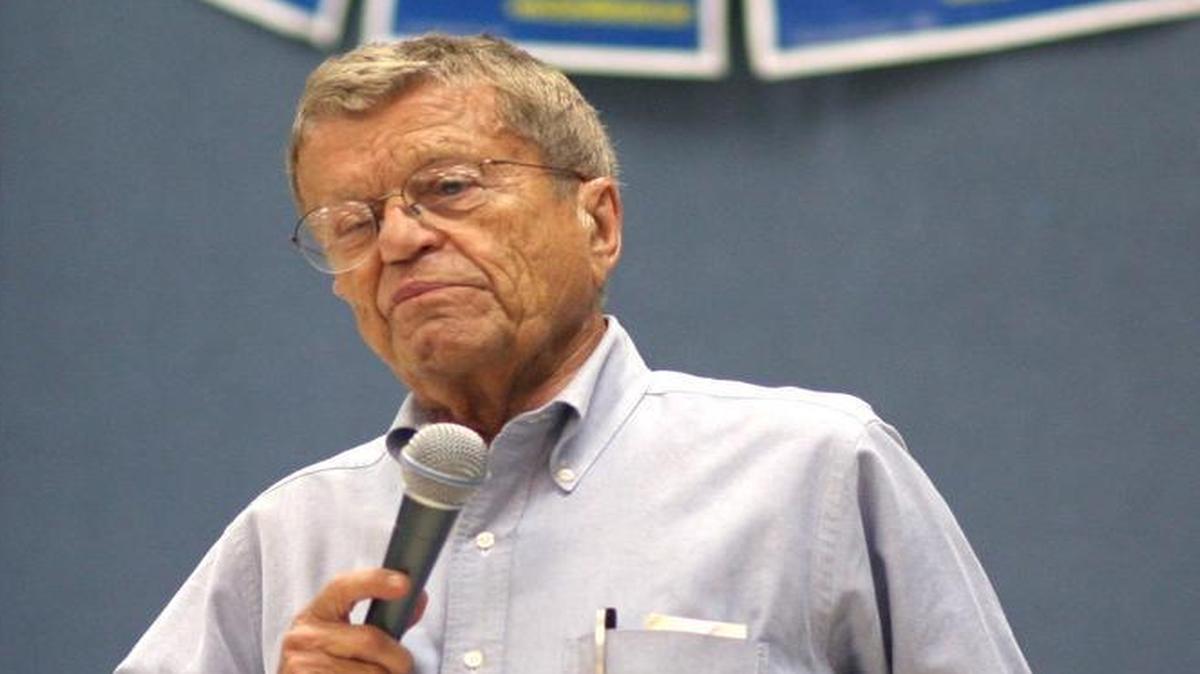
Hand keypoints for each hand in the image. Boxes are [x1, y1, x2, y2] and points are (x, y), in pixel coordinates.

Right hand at [279, 568, 427, 672]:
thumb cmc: (330, 664)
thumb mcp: (346, 636)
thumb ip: (382, 620)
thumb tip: (417, 599)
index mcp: (315, 613)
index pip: (343, 586)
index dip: (375, 581)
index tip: (405, 584)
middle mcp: (303, 636)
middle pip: (370, 640)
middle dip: (398, 658)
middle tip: (403, 667)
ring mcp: (302, 664)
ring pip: (371, 672)